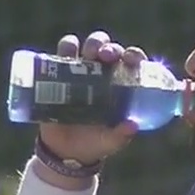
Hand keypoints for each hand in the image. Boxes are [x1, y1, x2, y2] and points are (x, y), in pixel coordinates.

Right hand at [38, 30, 146, 164]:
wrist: (64, 151)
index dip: (133, 55)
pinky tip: (67, 51)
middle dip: (109, 47)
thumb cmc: (94, 143)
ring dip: (91, 43)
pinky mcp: (61, 72)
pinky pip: (64, 52)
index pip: (131, 63)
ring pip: (89, 45)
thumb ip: (121, 135)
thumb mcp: (110, 142)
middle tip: (105, 56)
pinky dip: (67, 46)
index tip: (130, 59)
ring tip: (88, 54)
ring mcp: (82, 71)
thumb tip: (133, 125)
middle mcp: (104, 73)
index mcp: (121, 86)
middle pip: (110, 49)